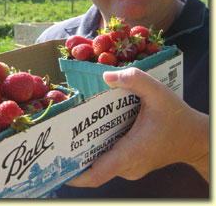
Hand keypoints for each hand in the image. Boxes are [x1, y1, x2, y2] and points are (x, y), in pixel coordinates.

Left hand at [67, 67, 208, 186]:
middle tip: (59, 136)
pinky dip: (100, 148)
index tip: (57, 165)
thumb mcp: (158, 91)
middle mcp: (129, 165)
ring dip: (87, 150)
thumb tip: (106, 76)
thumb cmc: (177, 116)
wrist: (195, 137)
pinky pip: (111, 159)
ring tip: (72, 131)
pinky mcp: (134, 162)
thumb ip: (134, 79)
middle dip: (75, 155)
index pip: (97, 174)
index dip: (75, 174)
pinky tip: (94, 130)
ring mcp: (131, 167)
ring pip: (102, 163)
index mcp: (132, 152)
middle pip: (94, 168)